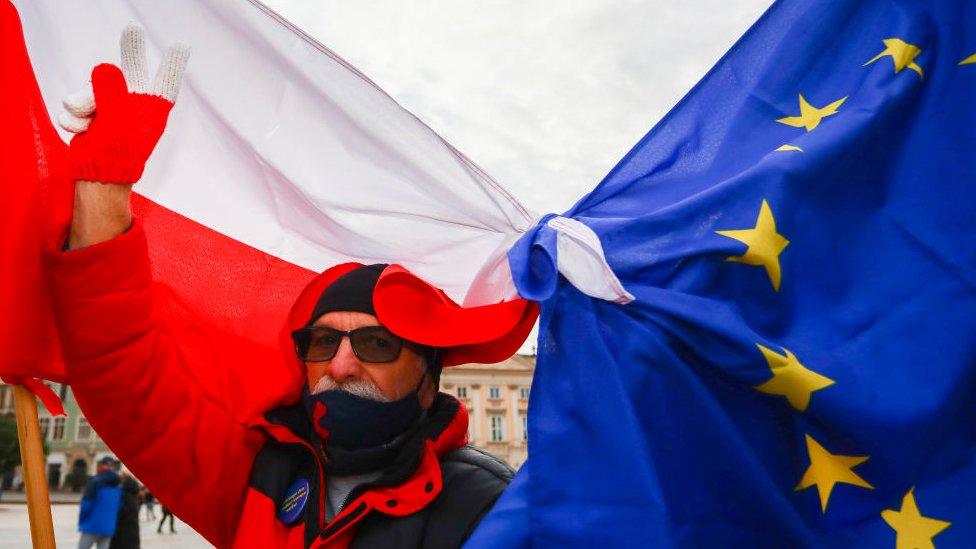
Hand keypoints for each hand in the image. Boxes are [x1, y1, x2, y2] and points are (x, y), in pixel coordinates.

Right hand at [63, 25, 189, 248]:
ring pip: (88, 88)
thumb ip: (112, 92)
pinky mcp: (89, 114)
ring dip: (83, 105)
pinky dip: (74, 119)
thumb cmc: (117, 154)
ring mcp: (109, 107)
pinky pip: (73, 104)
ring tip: (90, 124)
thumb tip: (106, 67)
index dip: (171, 64)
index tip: (182, 47)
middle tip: (133, 30)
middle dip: (132, 51)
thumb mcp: (118, 122)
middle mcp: (132, 104)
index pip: (163, 82)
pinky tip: (83, 132)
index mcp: (150, 108)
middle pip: (130, 70)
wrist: (98, 177)